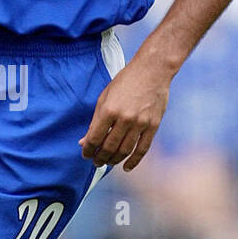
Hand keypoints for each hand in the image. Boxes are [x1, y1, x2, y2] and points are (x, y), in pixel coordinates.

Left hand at [79, 55, 170, 170]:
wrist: (152, 71)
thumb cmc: (125, 82)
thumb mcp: (104, 97)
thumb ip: (95, 121)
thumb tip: (85, 142)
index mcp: (109, 110)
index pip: (94, 138)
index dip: (88, 150)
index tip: (86, 155)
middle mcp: (124, 119)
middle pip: (109, 147)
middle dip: (99, 158)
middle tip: (96, 162)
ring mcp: (140, 123)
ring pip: (124, 151)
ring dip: (114, 160)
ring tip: (108, 163)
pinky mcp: (153, 126)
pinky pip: (142, 149)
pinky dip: (134, 161)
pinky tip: (126, 167)